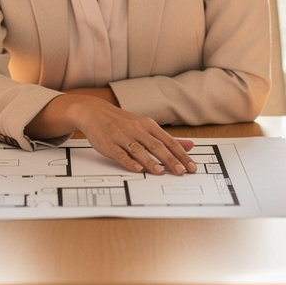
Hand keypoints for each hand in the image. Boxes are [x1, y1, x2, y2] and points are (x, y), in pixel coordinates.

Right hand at [51, 96, 196, 174]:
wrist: (94, 112)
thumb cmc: (122, 122)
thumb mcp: (146, 126)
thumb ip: (167, 138)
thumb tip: (189, 145)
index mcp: (148, 125)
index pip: (169, 142)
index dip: (181, 154)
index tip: (191, 166)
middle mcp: (137, 130)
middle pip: (157, 146)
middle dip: (170, 160)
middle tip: (182, 172)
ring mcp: (122, 137)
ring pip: (139, 150)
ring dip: (150, 161)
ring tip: (161, 172)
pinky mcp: (109, 145)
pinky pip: (120, 154)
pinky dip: (129, 161)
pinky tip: (137, 168)